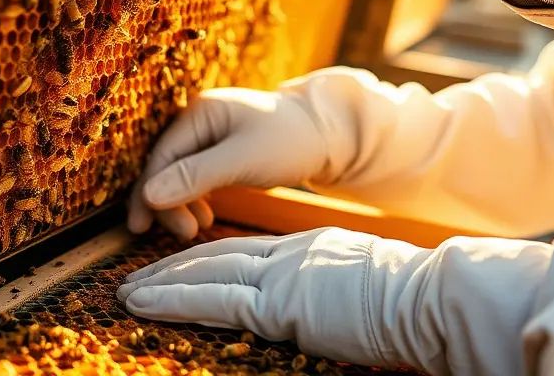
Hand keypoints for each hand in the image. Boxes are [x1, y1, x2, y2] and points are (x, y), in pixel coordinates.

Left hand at [116, 227, 416, 367]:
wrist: (426, 296)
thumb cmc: (410, 298)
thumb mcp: (361, 283)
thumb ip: (332, 288)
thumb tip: (325, 304)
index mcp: (308, 249)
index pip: (245, 252)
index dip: (207, 259)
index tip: (180, 268)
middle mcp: (289, 254)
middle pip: (217, 255)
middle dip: (174, 267)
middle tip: (136, 278)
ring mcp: (282, 275)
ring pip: (207, 272)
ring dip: (161, 282)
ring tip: (127, 293)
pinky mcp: (280, 303)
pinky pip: (215, 300)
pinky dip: (174, 300)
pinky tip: (145, 303)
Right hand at [127, 88, 330, 238]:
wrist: (329, 134)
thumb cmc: (290, 141)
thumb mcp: (243, 159)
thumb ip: (196, 176)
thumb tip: (148, 195)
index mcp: (199, 112)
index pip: (161, 156)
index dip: (147, 193)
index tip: (142, 228)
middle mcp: (198, 120)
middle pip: (165, 166)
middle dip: (166, 202)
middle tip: (182, 234)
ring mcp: (209, 135)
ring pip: (179, 175)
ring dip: (180, 203)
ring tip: (193, 230)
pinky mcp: (220, 151)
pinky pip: (195, 177)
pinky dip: (195, 199)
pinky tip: (203, 218)